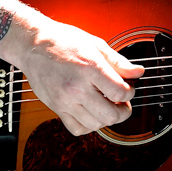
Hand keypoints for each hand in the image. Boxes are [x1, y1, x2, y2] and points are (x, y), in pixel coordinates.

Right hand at [6, 18, 144, 136]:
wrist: (32, 45)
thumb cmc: (63, 42)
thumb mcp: (96, 45)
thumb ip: (119, 62)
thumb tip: (138, 72)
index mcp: (90, 68)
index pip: (120, 93)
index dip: (130, 93)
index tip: (128, 88)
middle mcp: (76, 87)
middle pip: (110, 114)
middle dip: (123, 111)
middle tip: (122, 102)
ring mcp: (65, 100)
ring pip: (96, 124)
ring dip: (107, 118)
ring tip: (107, 106)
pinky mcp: (56, 108)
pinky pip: (77, 128)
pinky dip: (89, 125)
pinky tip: (92, 113)